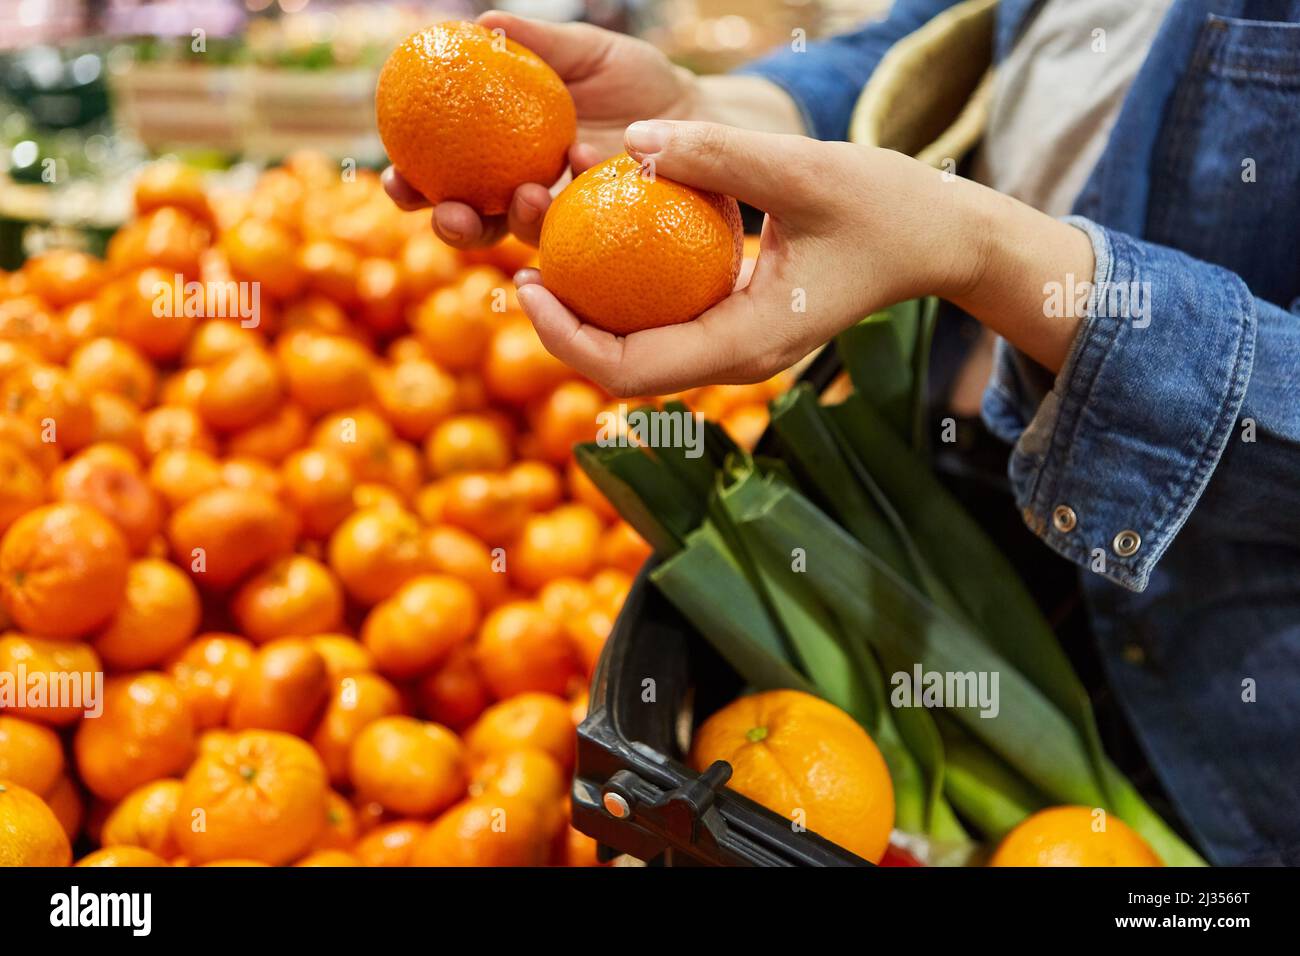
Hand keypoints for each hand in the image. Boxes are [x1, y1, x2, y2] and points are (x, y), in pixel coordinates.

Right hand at [382, 11, 697, 248]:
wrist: (696, 113)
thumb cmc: (636, 81)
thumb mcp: (587, 53)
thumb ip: (538, 45)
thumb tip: (482, 24)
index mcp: (503, 154)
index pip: (444, 174)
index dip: (411, 184)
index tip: (393, 178)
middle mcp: (525, 193)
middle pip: (473, 221)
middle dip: (451, 227)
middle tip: (447, 213)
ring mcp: (566, 216)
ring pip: (523, 236)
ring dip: (513, 224)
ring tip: (525, 195)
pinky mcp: (606, 229)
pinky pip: (581, 225)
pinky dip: (575, 197)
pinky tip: (580, 163)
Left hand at [513, 120, 1095, 395]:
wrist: (936, 239)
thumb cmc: (888, 209)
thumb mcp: (806, 172)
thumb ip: (720, 159)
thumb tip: (636, 142)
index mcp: (746, 345)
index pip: (628, 370)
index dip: (564, 338)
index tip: (526, 282)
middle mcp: (733, 360)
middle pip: (619, 371)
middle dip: (562, 329)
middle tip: (521, 264)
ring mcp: (734, 348)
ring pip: (637, 352)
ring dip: (587, 313)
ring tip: (546, 252)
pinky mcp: (736, 324)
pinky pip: (662, 322)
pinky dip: (623, 294)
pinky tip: (601, 242)